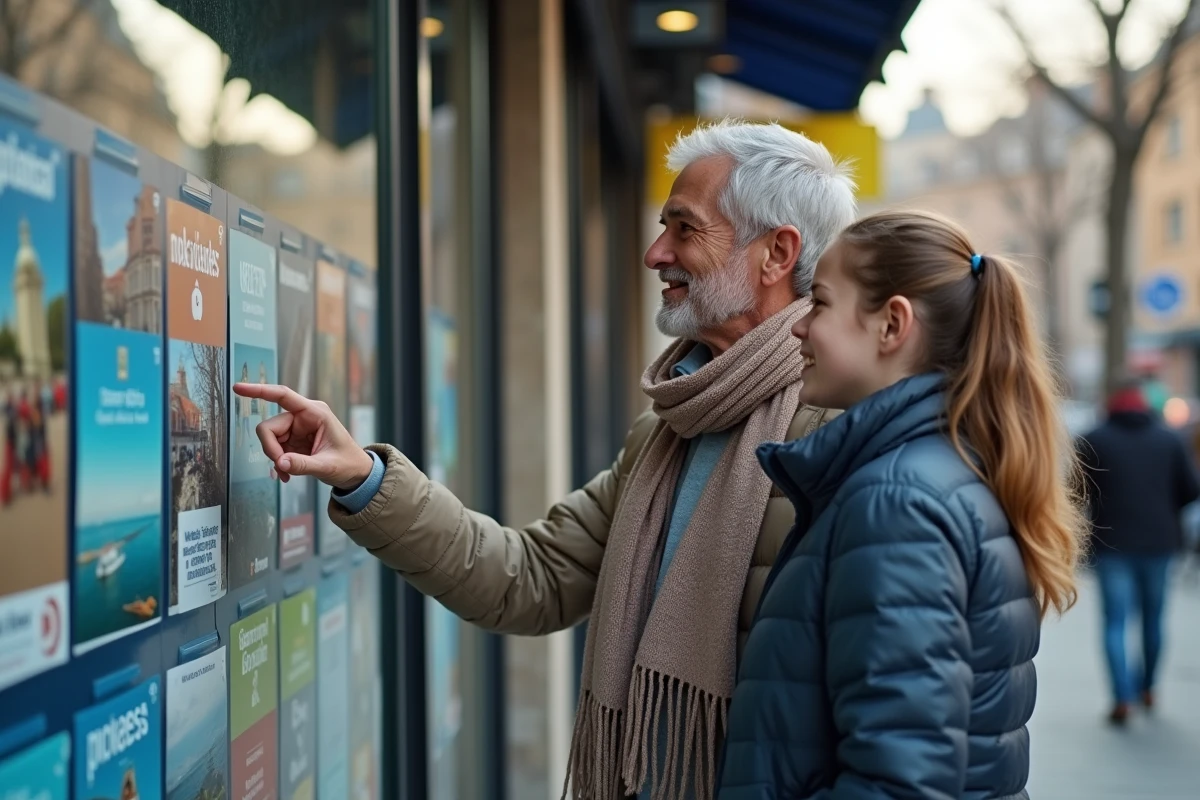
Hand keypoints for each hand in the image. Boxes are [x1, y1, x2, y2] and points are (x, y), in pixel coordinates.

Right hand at [232, 383, 374, 490]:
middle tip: (281, 467)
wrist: (355, 473)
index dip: (259, 391)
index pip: (283, 396)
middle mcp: (303, 417)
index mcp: (315, 412)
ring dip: (275, 459)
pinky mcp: (292, 441)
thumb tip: (279, 463)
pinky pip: (274, 449)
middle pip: (269, 427)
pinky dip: (278, 463)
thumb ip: (303, 465)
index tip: (239, 388)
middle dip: (270, 449)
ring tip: (288, 474)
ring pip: (269, 439)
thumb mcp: (328, 466)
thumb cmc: (348, 464)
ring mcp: (296, 429)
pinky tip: (287, 475)